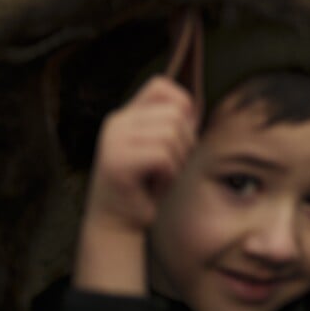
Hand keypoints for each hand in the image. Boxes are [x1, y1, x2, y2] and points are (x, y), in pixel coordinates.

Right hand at [83, 76, 196, 235]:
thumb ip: (173, 125)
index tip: (182, 135)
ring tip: (160, 177)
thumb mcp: (161, 149)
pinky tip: (154, 187)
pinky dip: (168, 175)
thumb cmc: (145, 187)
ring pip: (172, 134)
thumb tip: (195, 109)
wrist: (117, 224)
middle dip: (186, 142)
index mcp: (125, 116)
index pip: (161, 86)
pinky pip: (163, 156)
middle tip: (171, 166)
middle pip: (175, 113)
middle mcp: (116, 123)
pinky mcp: (117, 162)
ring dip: (177, 162)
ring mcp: (114, 140)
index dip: (182, 105)